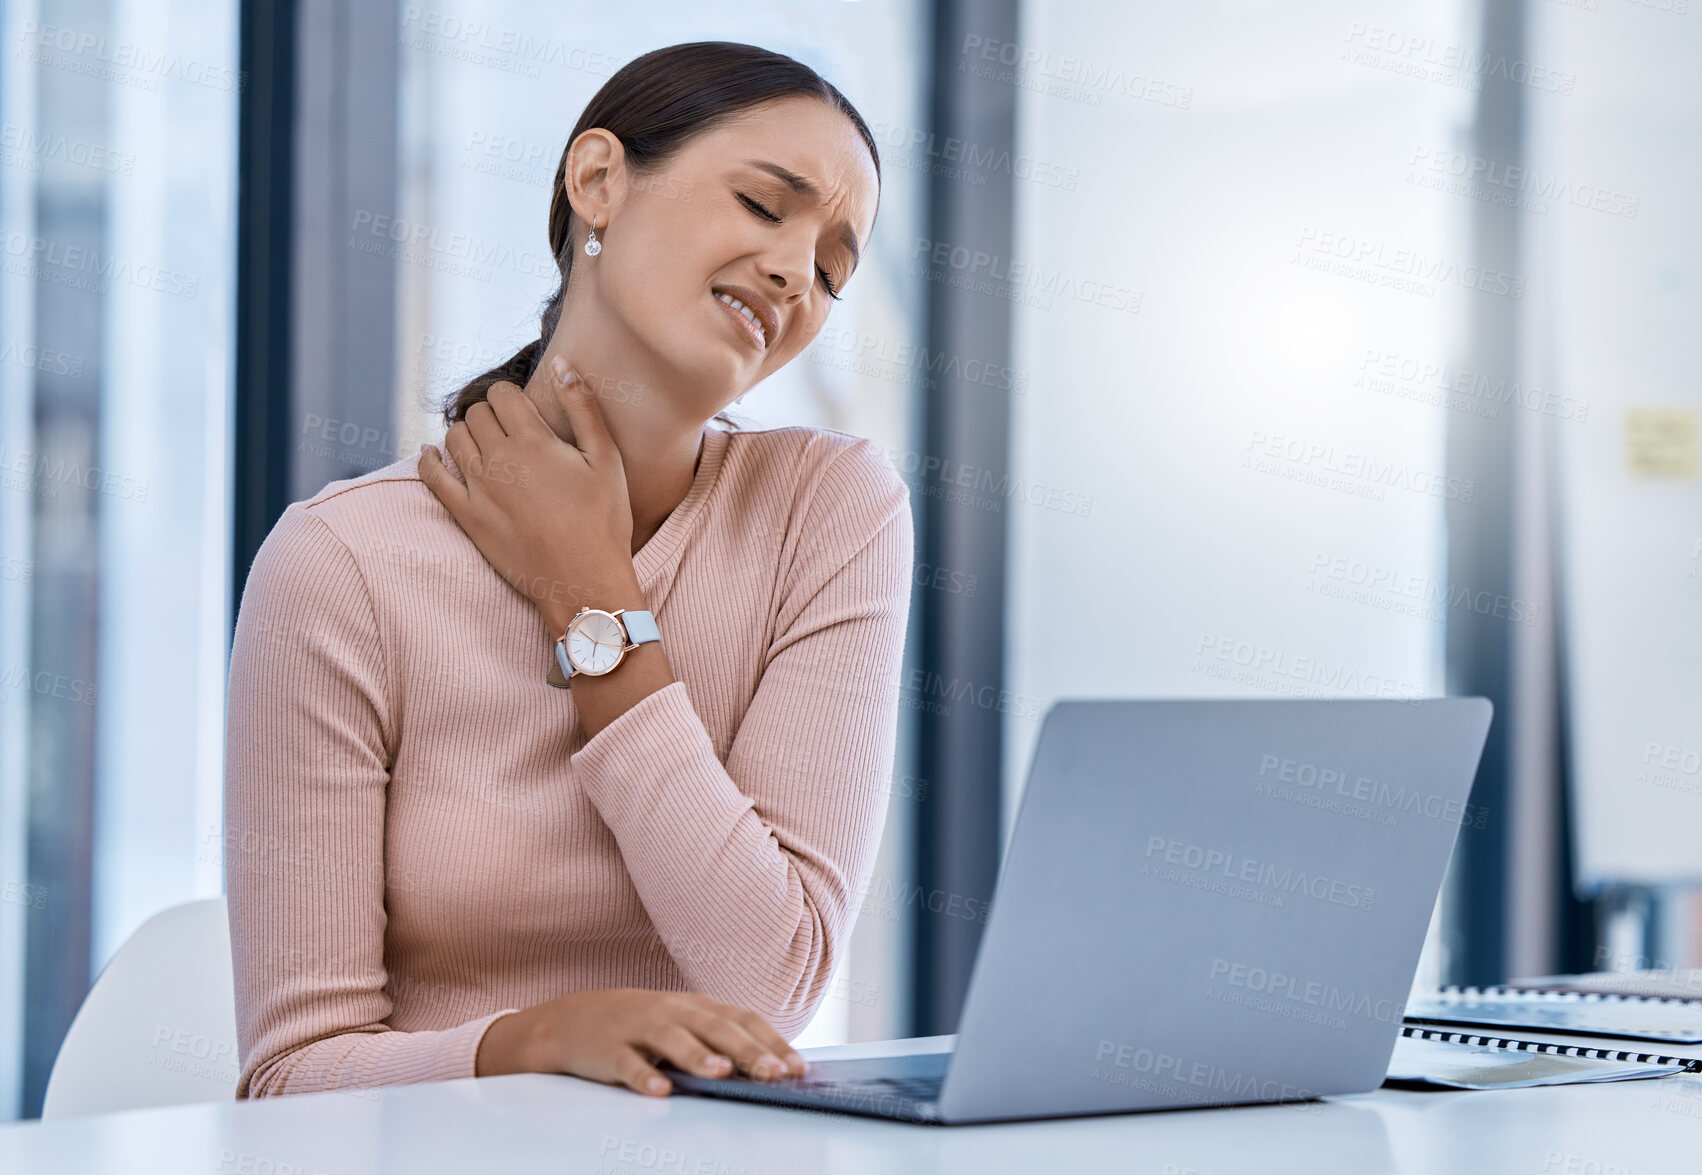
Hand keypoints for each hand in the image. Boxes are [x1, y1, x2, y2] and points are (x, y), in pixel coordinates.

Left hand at [419, 359, 641, 636]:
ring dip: (466, 434)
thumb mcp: (606, 459)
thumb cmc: (604, 521)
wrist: (584, 581)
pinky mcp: (467, 516)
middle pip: (477, 413)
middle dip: (491, 414)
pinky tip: (432, 454)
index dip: (512, 396)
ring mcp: (478, 489)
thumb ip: (584, 406)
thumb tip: (564, 364)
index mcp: (534, 441)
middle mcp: (499, 460)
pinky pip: (432, 477)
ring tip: (484, 444)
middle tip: (508, 430)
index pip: (503, 394)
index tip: (524, 410)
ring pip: (453, 439)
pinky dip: (428, 459)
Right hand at [475, 987, 807, 1095]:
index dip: (771, 1041)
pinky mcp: (608, 1049)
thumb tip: (772, 1069)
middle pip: (715, 1027)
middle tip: (774, 1074)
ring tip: (721, 1074)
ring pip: (673, 1039)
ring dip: (698, 1056)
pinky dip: (643, 1077)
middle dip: (747, 1051)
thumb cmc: (642, 1027)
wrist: (572, 1020)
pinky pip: (627, 1064)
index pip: (742, 1019)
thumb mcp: (682, 1025)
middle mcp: (672, 1011)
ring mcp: (639, 1027)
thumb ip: (720, 1041)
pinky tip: (659, 1092)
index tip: (797, 1067)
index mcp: (696, 1006)